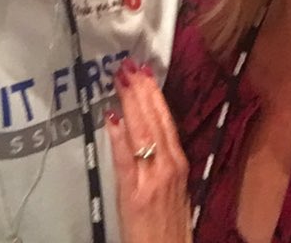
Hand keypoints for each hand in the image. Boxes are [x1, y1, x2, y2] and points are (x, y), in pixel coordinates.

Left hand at [106, 58, 191, 242]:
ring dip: (131, 103)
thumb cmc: (170, 225)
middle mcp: (169, 166)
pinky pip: (125, 160)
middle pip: (155, 121)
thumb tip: (147, 133)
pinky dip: (119, 136)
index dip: (154, 95)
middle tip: (129, 65)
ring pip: (143, 133)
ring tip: (121, 80)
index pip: (166, 121)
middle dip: (141, 91)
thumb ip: (162, 160)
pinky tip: (112, 117)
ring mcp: (153, 179)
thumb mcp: (173, 187)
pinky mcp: (134, 194)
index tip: (144, 73)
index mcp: (179, 163)